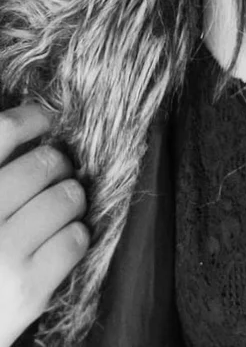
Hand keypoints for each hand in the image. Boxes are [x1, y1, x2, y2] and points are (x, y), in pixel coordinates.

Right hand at [0, 104, 88, 346]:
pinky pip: (76, 238)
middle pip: (45, 163)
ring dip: (72, 201)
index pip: (2, 132)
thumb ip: (0, 174)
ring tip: (58, 213)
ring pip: (67, 197)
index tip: (46, 120)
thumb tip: (38, 125)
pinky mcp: (29, 288)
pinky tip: (60, 244)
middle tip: (56, 178)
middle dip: (59, 167)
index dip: (31, 118)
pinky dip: (76, 237)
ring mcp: (3, 254)